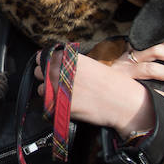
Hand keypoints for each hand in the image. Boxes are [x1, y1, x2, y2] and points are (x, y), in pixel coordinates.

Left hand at [35, 42, 163, 135]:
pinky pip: (48, 105)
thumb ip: (73, 63)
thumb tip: (58, 63)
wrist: (124, 103)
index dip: (46, 62)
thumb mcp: (92, 65)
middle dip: (45, 77)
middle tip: (58, 82)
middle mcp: (62, 71)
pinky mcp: (61, 106)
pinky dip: (53, 106)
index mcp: (70, 59)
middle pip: (40, 72)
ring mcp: (59, 88)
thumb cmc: (113, 84)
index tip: (49, 67)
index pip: (45, 57)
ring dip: (48, 92)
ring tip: (63, 95)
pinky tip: (65, 105)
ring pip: (41, 89)